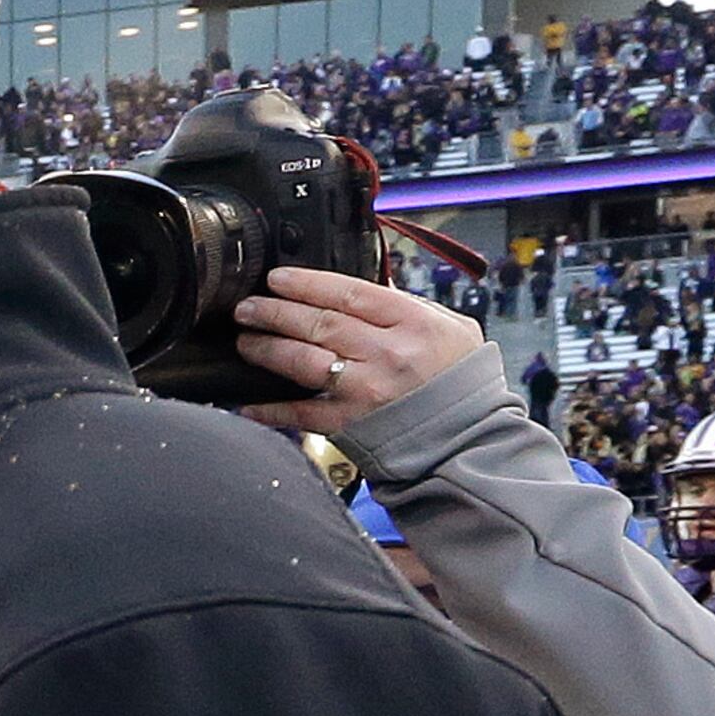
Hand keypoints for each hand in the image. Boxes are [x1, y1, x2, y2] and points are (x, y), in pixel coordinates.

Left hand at [234, 266, 488, 436]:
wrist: (470, 436)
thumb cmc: (460, 380)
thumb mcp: (450, 327)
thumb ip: (407, 304)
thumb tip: (365, 287)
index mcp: (413, 322)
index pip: (348, 292)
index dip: (305, 283)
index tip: (277, 279)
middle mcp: (387, 353)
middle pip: (318, 323)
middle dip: (274, 312)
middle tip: (247, 307)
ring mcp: (367, 390)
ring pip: (303, 361)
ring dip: (266, 348)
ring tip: (244, 339)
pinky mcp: (352, 425)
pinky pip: (302, 414)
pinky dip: (272, 409)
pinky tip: (248, 403)